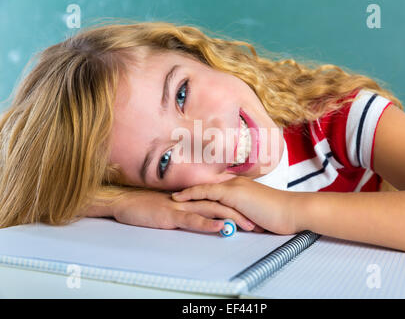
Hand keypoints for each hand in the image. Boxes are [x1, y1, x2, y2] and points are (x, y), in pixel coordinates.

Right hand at [110, 189, 257, 232]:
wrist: (125, 202)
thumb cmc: (148, 206)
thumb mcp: (174, 207)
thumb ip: (190, 210)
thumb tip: (206, 217)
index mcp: (193, 197)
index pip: (220, 200)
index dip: (237, 207)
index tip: (253, 215)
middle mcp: (191, 199)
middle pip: (222, 203)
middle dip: (242, 213)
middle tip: (258, 223)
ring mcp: (182, 206)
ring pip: (212, 210)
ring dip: (231, 218)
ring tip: (248, 226)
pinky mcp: (171, 215)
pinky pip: (192, 219)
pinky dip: (208, 223)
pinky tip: (220, 227)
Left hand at [172, 176, 303, 234]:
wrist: (292, 211)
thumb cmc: (278, 214)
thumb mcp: (256, 213)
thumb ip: (244, 214)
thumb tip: (236, 221)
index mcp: (241, 187)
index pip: (215, 188)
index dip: (200, 191)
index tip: (185, 195)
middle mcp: (235, 183)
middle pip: (206, 186)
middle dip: (188, 190)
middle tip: (170, 194)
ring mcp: (234, 187)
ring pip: (203, 188)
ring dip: (186, 193)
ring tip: (169, 197)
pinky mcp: (233, 194)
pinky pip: (207, 193)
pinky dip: (192, 195)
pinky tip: (180, 199)